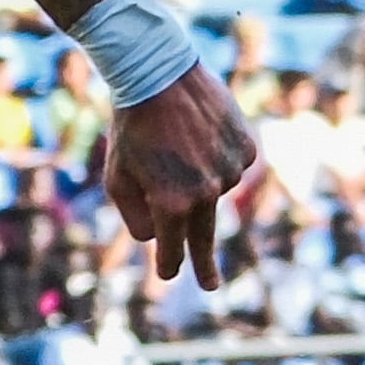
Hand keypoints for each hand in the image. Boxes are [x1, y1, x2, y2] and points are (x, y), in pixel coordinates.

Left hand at [106, 63, 256, 282]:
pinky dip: (215, 159)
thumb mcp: (117, 178)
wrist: (161, 78)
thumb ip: (135, 216)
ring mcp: (232, 171)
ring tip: (175, 146)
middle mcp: (207, 192)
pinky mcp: (247, 151)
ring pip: (212, 191)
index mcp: (172, 203)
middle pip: (204, 236)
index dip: (169, 264)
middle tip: (211, 287)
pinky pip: (230, 167)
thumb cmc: (130, 130)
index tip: (169, 276)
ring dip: (196, 179)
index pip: (173, 248)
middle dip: (205, 263)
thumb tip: (157, 237)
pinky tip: (199, 138)